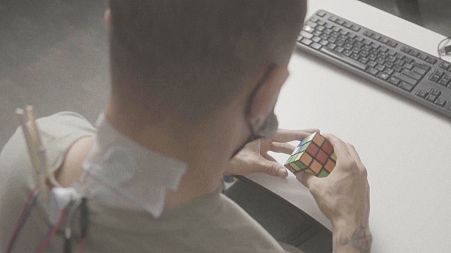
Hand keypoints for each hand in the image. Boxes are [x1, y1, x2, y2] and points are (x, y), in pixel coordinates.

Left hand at [224, 129, 317, 176]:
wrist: (214, 162)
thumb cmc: (229, 157)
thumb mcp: (253, 163)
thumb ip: (270, 167)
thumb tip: (286, 172)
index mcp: (262, 134)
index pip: (286, 134)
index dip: (301, 134)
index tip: (314, 132)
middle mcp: (261, 137)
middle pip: (284, 139)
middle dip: (298, 140)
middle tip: (313, 139)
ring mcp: (257, 144)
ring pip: (278, 147)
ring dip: (289, 151)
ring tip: (302, 154)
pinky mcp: (253, 152)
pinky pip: (270, 154)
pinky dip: (278, 159)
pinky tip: (284, 166)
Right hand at [296, 134, 370, 251]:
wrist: (351, 223)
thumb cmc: (338, 207)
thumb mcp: (316, 188)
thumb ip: (306, 177)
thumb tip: (300, 173)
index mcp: (347, 165)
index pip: (339, 144)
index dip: (330, 138)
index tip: (324, 136)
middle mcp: (358, 168)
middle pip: (349, 148)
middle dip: (338, 144)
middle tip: (328, 144)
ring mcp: (363, 177)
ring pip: (354, 158)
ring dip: (344, 154)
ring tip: (332, 157)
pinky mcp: (364, 185)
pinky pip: (357, 168)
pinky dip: (348, 165)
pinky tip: (339, 172)